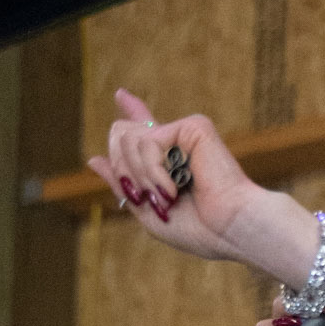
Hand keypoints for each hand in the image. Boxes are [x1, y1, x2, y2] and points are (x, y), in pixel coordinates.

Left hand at [88, 91, 253, 260]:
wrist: (232, 230)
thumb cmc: (200, 230)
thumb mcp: (147, 212)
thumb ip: (121, 185)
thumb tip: (93, 159)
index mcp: (170, 160)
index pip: (144, 130)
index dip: (132, 112)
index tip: (120, 95)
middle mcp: (177, 141)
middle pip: (120, 134)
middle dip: (123, 171)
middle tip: (149, 197)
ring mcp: (185, 131)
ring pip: (127, 138)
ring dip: (140, 177)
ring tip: (167, 196)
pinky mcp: (193, 127)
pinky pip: (147, 142)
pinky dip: (153, 172)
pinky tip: (174, 188)